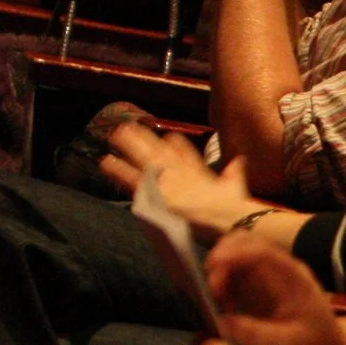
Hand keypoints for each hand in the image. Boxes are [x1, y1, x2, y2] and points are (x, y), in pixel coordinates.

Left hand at [102, 120, 259, 235]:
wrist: (224, 218)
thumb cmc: (231, 208)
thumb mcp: (235, 187)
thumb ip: (235, 173)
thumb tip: (240, 160)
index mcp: (199, 172)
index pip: (185, 153)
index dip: (176, 144)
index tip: (168, 137)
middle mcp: (180, 171)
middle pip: (160, 151)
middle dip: (145, 139)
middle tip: (130, 127)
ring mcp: (166, 181)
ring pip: (144, 159)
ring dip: (128, 146)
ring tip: (114, 135)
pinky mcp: (155, 192)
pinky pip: (133, 180)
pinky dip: (119, 171)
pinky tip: (106, 162)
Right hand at [208, 230, 345, 344]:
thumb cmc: (315, 344)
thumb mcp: (290, 343)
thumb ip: (257, 333)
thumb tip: (223, 322)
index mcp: (294, 276)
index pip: (264, 252)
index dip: (237, 252)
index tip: (215, 264)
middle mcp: (279, 269)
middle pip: (245, 243)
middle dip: (223, 255)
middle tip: (211, 285)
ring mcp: (266, 276)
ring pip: (235, 256)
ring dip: (220, 272)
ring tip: (219, 300)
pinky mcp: (256, 288)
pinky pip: (232, 276)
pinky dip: (222, 286)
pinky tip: (226, 308)